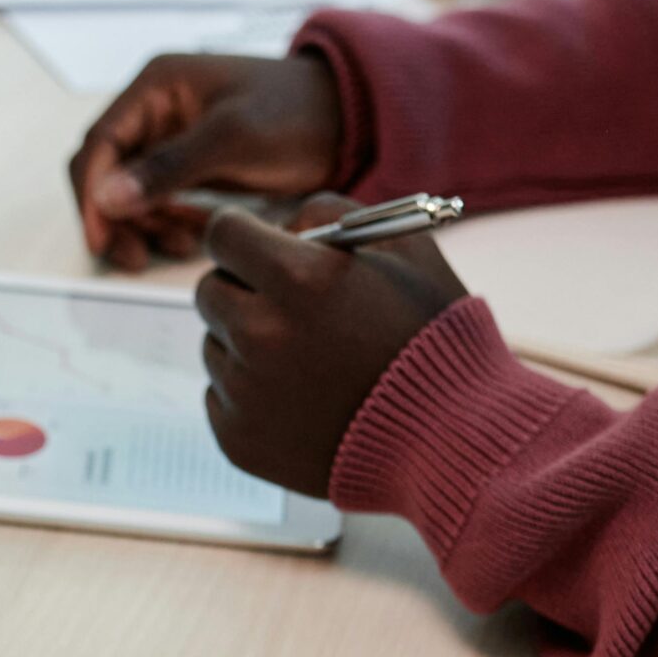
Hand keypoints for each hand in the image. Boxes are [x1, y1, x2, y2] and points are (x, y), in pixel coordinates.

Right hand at [71, 54, 341, 269]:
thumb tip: (107, 197)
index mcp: (156, 86)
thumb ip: (168, 166)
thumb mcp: (233, 138)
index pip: (98, 144)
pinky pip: (158, 201)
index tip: (102, 238)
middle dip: (114, 218)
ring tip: (178, 248)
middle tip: (132, 257)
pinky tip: (189, 240)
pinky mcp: (190, 164)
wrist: (347, 118)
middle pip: (106, 172)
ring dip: (142, 226)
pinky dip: (166, 224)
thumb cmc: (296, 112)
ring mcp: (171, 138)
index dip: (91, 195)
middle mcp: (155, 110)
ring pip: (129, 193)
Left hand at [194, 197, 466, 494]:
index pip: (222, 234)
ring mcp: (245, 393)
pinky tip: (303, 401)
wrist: (448, 438)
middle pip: (209, 291)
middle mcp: (260, 335)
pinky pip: (220, 398)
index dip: (241, 237)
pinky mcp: (238, 440)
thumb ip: (331, 217)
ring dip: (246, 345)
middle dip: (242, 289)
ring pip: (215, 346)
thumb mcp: (403, 248)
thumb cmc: (431, 337)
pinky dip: (250, 396)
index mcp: (298, 279)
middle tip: (284, 306)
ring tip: (310, 363)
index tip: (254, 249)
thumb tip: (280, 229)